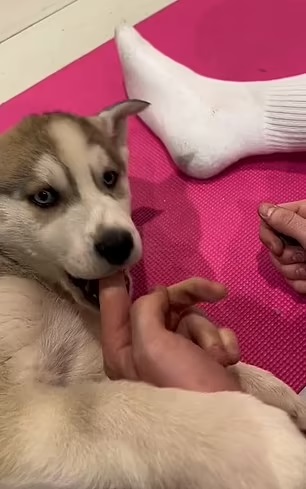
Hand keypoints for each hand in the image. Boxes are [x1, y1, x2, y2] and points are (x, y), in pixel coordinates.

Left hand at [99, 274, 239, 392]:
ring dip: (208, 334)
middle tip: (216, 292)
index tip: (117, 261)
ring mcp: (177, 354)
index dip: (116, 281)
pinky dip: (222, 343)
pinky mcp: (202, 359)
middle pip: (164, 304)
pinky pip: (212, 333)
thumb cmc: (178, 384)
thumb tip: (159, 295)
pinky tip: (227, 361)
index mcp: (123, 348)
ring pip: (193, 317)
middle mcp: (147, 348)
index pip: (114, 306)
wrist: (226, 423)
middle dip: (190, 302)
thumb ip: (146, 310)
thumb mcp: (151, 345)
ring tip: (215, 358)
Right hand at [259, 200, 305, 292]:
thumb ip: (286, 222)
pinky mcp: (305, 270)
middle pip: (273, 243)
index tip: (278, 248)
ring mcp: (303, 251)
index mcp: (305, 215)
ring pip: (279, 263)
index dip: (269, 234)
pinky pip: (290, 278)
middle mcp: (302, 231)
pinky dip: (301, 283)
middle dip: (285, 258)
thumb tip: (262, 208)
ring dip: (295, 273)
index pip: (271, 216)